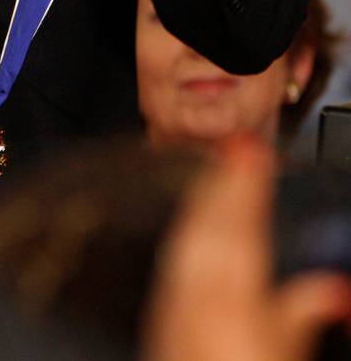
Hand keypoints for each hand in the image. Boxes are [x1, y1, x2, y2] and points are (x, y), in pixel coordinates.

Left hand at [143, 138, 350, 360]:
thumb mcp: (289, 355)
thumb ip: (304, 315)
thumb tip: (331, 287)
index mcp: (235, 307)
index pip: (242, 229)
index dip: (246, 187)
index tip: (254, 154)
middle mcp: (198, 303)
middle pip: (207, 228)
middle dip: (221, 186)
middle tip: (237, 153)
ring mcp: (174, 314)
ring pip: (186, 244)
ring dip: (202, 207)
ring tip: (218, 181)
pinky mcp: (162, 329)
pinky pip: (175, 269)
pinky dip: (188, 241)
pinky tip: (196, 236)